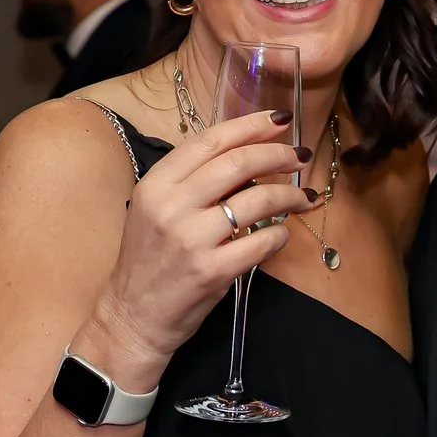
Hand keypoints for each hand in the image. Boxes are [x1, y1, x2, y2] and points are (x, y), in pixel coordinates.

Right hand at [72, 109, 315, 390]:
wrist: (133, 316)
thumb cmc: (149, 261)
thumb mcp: (157, 209)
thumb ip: (193, 181)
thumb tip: (248, 155)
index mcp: (157, 183)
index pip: (211, 140)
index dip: (251, 126)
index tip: (280, 120)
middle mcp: (171, 205)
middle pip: (238, 163)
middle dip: (277, 155)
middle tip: (299, 157)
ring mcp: (191, 239)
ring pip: (256, 200)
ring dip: (289, 194)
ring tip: (303, 196)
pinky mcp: (211, 271)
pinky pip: (260, 242)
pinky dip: (280, 234)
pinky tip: (282, 233)